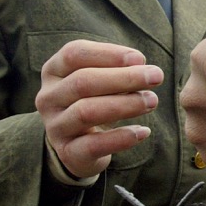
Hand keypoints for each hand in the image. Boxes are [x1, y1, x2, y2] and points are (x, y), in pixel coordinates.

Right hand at [36, 40, 162, 178]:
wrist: (80, 144)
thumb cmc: (96, 100)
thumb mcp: (103, 80)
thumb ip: (120, 70)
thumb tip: (143, 68)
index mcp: (54, 71)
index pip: (74, 54)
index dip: (108, 53)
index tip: (140, 59)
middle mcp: (49, 97)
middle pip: (82, 81)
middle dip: (124, 78)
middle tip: (156, 77)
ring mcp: (55, 127)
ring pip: (86, 111)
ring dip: (125, 104)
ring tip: (152, 100)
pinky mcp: (68, 152)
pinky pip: (93, 145)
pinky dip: (121, 138)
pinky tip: (143, 132)